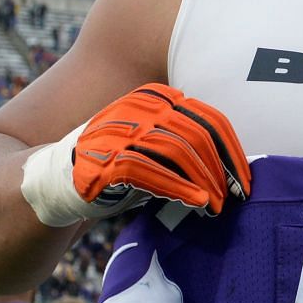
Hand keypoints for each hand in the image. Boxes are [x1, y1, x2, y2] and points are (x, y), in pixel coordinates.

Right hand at [20, 84, 250, 227]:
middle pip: (198, 135)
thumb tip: (234, 171)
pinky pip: (151, 170)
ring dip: (205, 181)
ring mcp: (120, 129)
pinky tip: (198, 202)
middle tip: (237, 196)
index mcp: (156, 98)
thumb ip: (187, 148)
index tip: (245, 178)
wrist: (56, 180)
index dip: (232, 151)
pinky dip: (180, 188)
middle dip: (223, 169)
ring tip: (219, 205)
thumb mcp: (156, 149)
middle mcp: (139, 108)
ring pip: (178, 151)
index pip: (209, 119)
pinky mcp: (105, 156)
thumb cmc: (117, 167)